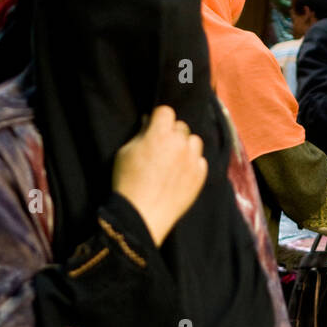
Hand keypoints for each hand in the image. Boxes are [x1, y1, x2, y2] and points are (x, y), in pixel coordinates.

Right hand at [112, 105, 207, 245]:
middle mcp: (180, 143)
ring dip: (186, 146)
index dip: (159, 118)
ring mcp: (193, 159)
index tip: (155, 126)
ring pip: (195, 142)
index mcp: (160, 134)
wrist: (142, 214)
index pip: (166, 111)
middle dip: (172, 133)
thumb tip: (149, 121)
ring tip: (174, 159)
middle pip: (181, 126)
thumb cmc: (127, 181)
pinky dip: (193, 163)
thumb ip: (140, 133)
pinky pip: (201, 160)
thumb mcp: (125, 153)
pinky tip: (181, 173)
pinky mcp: (201, 175)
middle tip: (162, 147)